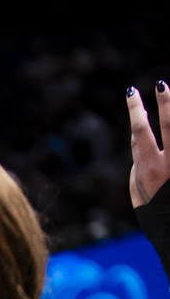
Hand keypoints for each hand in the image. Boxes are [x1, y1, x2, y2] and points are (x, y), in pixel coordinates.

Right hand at [127, 82, 169, 207]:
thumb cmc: (155, 213)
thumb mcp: (139, 193)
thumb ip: (138, 166)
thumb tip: (138, 142)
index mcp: (148, 170)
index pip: (139, 131)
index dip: (136, 110)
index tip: (133, 94)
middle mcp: (167, 164)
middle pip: (166, 124)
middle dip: (164, 101)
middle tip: (161, 85)